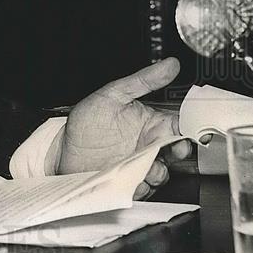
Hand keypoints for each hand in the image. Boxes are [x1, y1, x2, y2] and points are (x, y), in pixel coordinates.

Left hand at [56, 58, 191, 199]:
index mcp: (150, 122)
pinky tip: (130, 175)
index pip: (180, 124)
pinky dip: (142, 184)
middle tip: (169, 150)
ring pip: (163, 171)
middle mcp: (148, 145)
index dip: (188, 128)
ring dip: (158, 170)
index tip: (187, 129)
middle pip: (177, 151)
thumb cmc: (87, 122)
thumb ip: (142, 81)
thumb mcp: (112, 94)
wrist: (63, 149)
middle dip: (178, 153)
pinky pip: (146, 187)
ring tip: (142, 163)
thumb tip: (169, 65)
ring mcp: (141, 165)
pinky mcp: (131, 182)